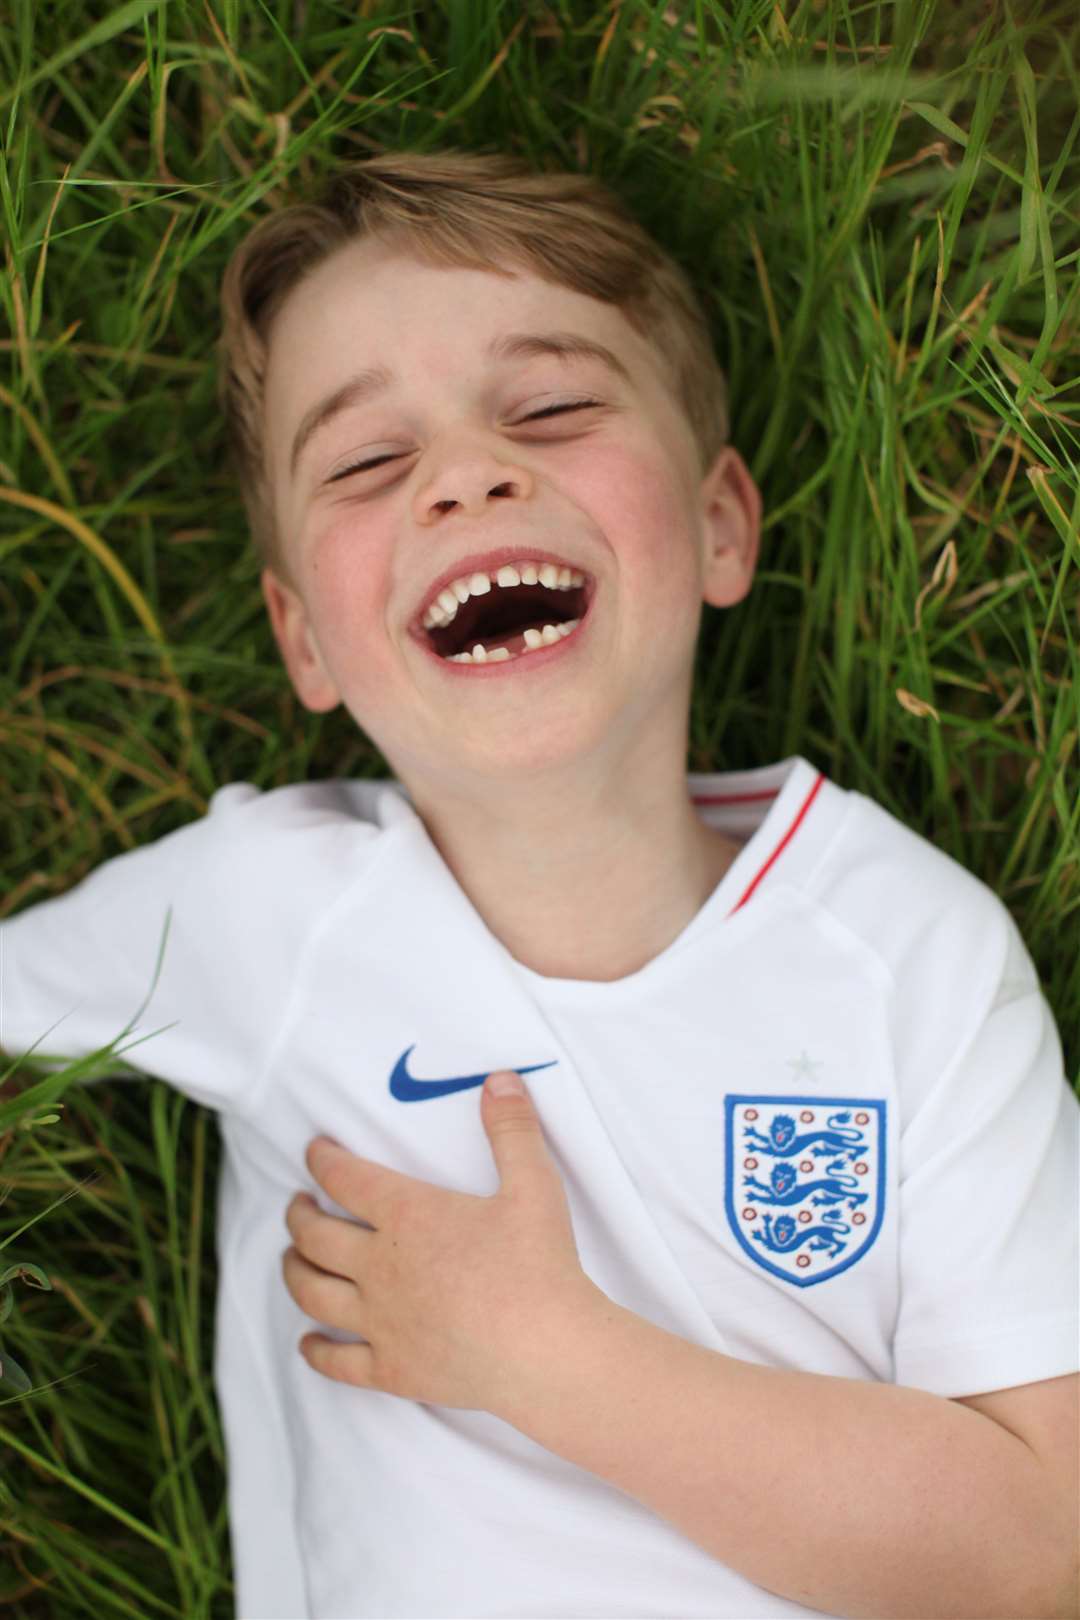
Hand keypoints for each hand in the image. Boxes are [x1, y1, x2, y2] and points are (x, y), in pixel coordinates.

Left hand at [282, 1070, 598, 1410]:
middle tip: (296, 1205)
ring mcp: (380, 1321)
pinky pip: (337, 1361)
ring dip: (293, 1272)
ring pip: (312, 1293)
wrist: (546, 1352)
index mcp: (408, 1216)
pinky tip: (308, 1343)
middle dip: (297, 1216)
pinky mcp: (392, 1369)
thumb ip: (512, 1129)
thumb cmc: (540, 1265)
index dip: (322, 1159)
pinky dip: (315, 1350)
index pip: (346, 1178)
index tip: (314, 1150)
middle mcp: (380, 1266)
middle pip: (315, 1236)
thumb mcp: (534, 1185)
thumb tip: (499, 1079)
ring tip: (290, 1259)